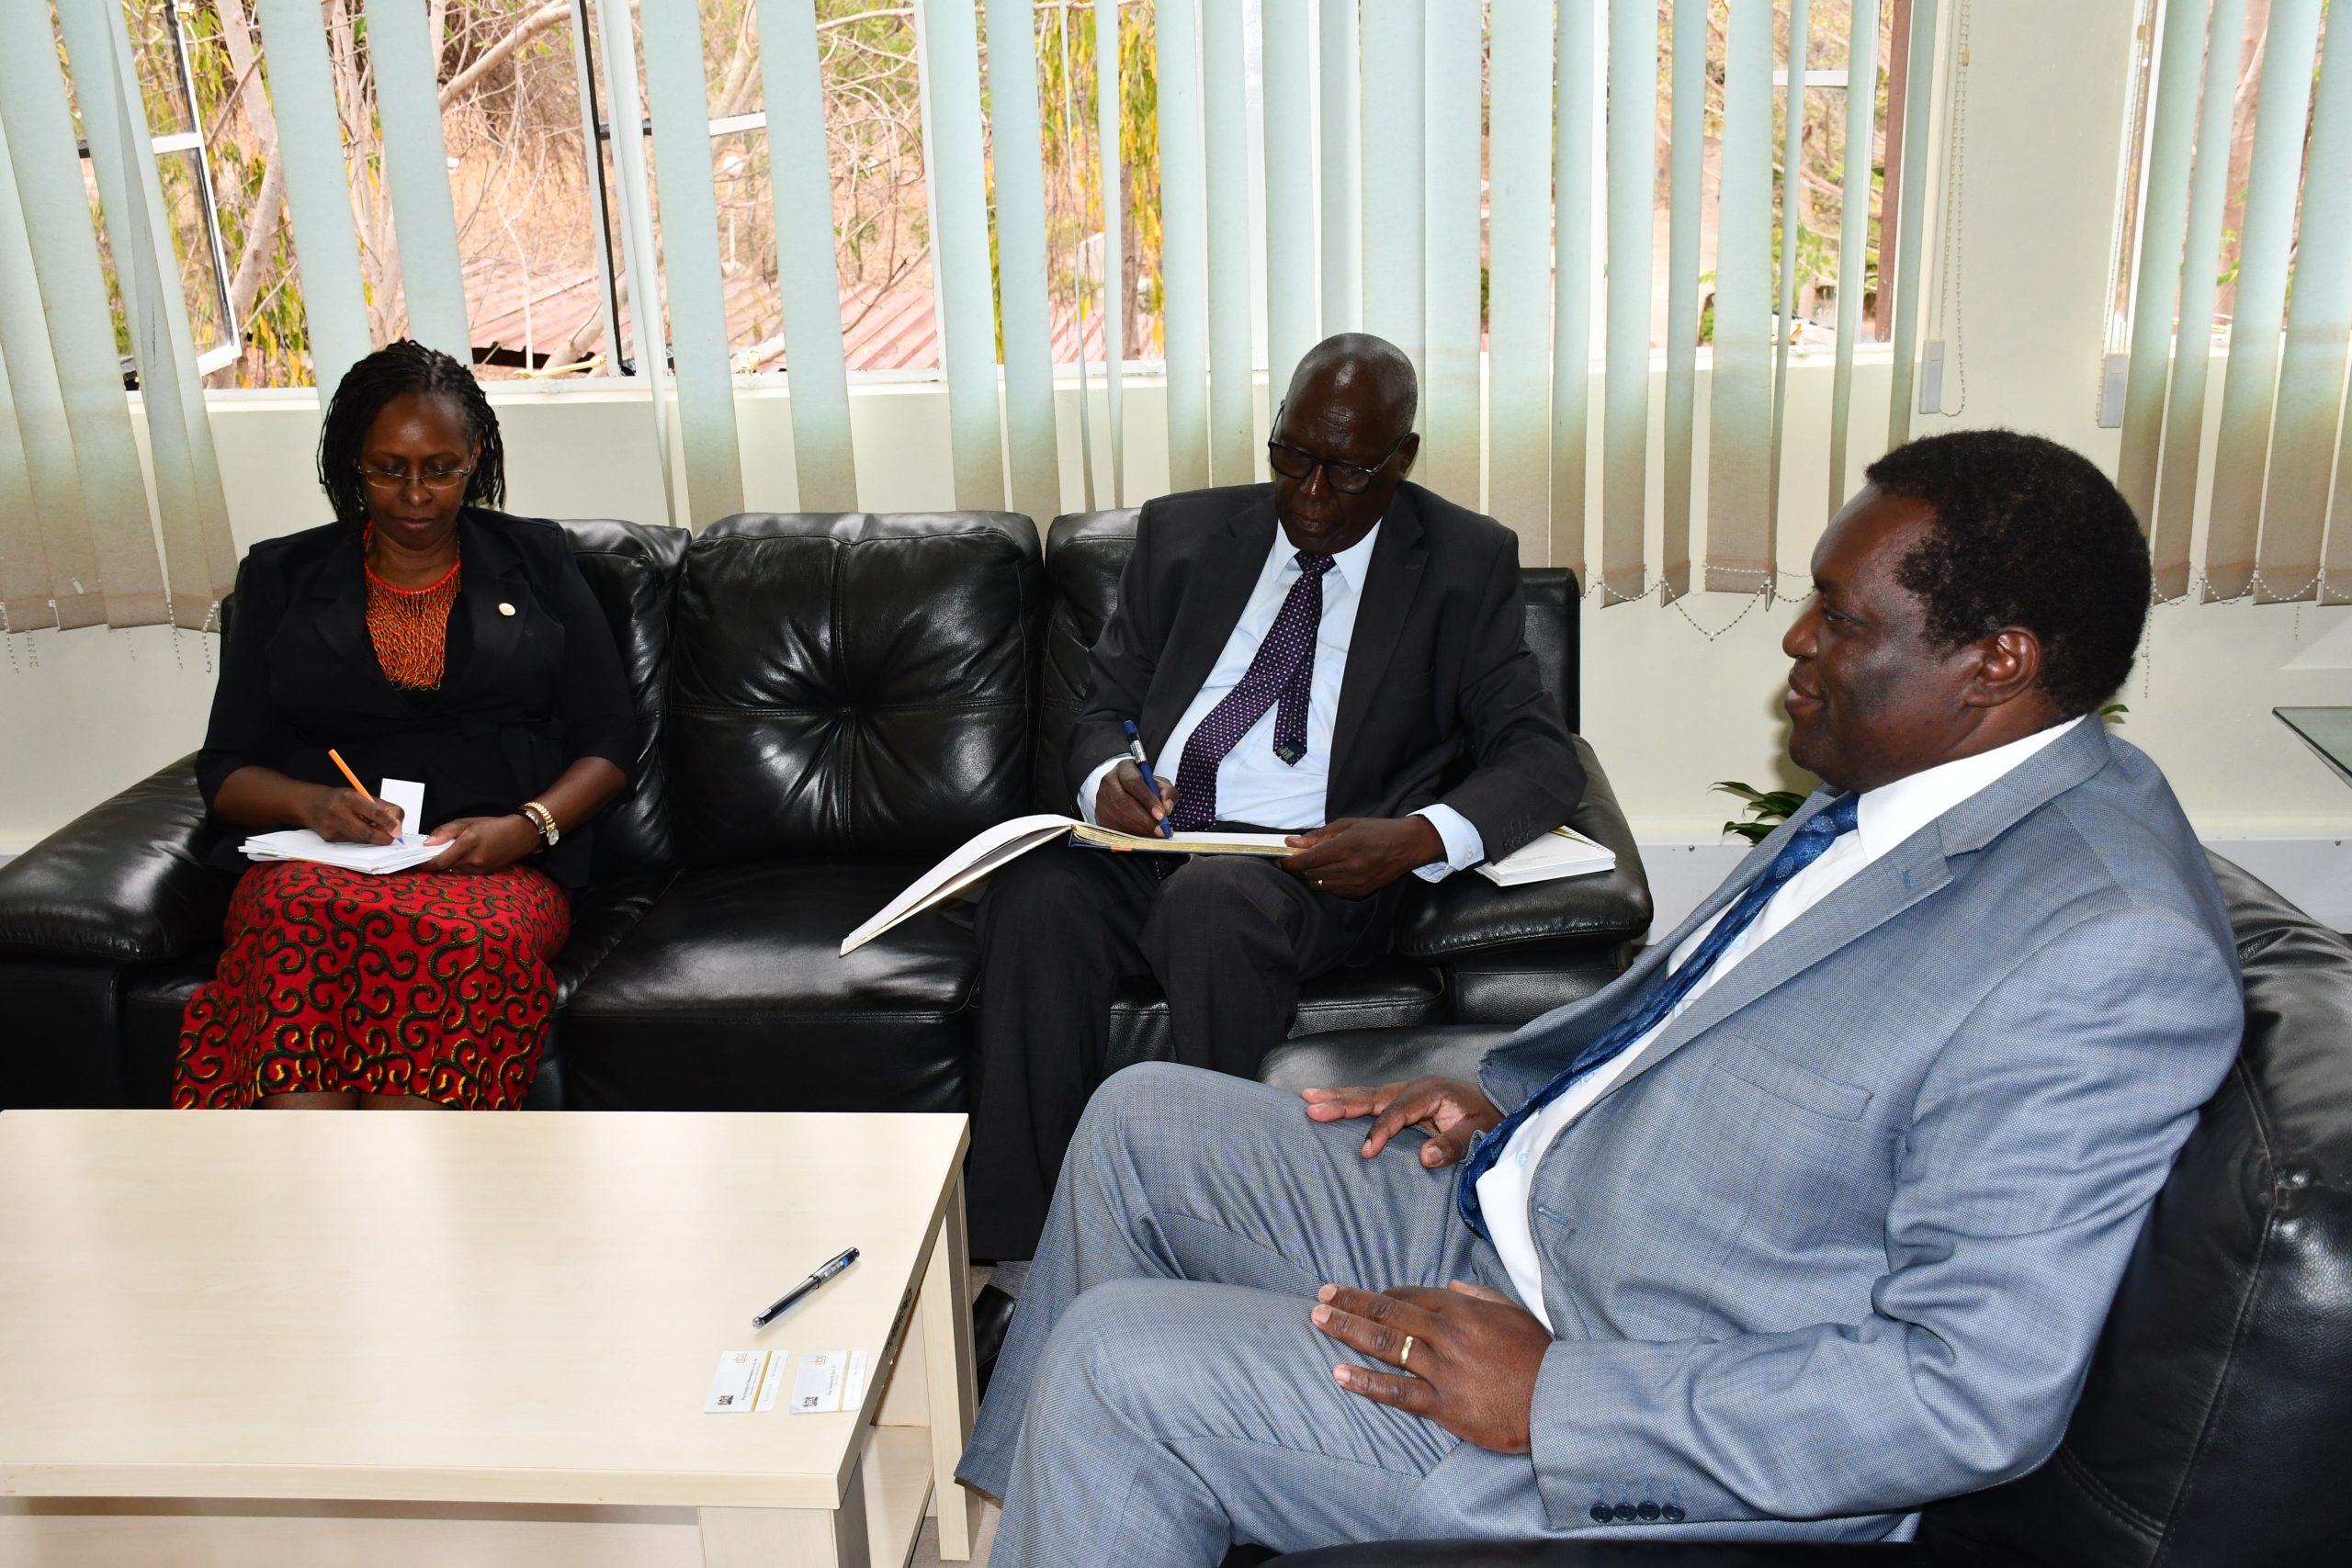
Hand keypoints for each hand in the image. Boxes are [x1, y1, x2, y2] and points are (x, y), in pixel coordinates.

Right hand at [306, 786, 401, 844]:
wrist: (313, 804)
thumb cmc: (344, 800)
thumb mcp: (363, 796)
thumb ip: (383, 808)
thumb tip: (397, 826)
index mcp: (350, 798)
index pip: (373, 811)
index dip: (388, 822)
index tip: (397, 830)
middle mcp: (339, 812)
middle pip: (366, 832)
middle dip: (383, 838)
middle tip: (392, 838)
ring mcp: (332, 827)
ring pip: (360, 839)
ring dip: (372, 838)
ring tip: (374, 830)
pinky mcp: (329, 838)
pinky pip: (352, 842)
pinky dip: (361, 839)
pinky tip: (358, 831)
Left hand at [423, 814, 540, 873]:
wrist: (519, 835)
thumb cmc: (492, 826)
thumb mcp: (467, 822)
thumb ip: (445, 832)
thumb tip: (427, 843)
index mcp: (467, 843)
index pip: (439, 861)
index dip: (424, 863)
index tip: (413, 861)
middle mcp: (473, 860)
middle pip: (444, 868)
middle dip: (433, 864)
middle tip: (425, 857)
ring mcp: (480, 869)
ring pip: (453, 872)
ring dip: (445, 866)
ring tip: (443, 856)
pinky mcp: (484, 874)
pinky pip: (463, 873)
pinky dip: (456, 867)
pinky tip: (458, 859)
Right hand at [1096, 759, 1176, 836]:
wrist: (1124, 790)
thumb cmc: (1144, 787)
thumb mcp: (1159, 784)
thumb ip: (1167, 792)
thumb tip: (1166, 807)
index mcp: (1124, 769)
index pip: (1134, 783)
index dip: (1148, 800)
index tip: (1161, 814)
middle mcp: (1108, 782)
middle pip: (1124, 802)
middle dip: (1144, 819)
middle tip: (1160, 829)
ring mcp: (1101, 799)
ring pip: (1119, 817)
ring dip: (1139, 829)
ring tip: (1154, 832)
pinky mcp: (1099, 815)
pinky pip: (1114, 828)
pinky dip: (1131, 834)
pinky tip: (1142, 834)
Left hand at [1280, 816, 1442, 897]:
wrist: (1407, 845)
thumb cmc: (1377, 830)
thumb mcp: (1347, 824)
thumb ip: (1318, 835)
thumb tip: (1293, 842)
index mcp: (1345, 847)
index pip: (1308, 860)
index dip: (1290, 862)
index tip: (1280, 860)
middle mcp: (1349, 868)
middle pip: (1311, 874)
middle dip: (1295, 870)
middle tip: (1288, 862)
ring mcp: (1355, 883)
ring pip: (1320, 886)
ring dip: (1308, 878)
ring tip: (1305, 868)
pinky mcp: (1360, 892)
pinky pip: (1333, 892)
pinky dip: (1323, 884)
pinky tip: (1324, 874)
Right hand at [1300, 1075, 1502, 1166]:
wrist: (1499, 1108)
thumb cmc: (1490, 1121)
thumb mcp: (1479, 1133)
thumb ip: (1453, 1145)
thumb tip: (1425, 1157)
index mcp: (1430, 1092)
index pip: (1397, 1113)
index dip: (1380, 1131)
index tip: (1365, 1152)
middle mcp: (1414, 1088)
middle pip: (1372, 1097)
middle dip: (1341, 1104)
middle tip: (1312, 1109)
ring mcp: (1407, 1093)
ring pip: (1367, 1095)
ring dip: (1338, 1098)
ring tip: (1308, 1098)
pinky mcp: (1404, 1102)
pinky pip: (1372, 1101)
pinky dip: (1350, 1101)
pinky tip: (1330, 1102)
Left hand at [1313, 1281, 1551, 1452]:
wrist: (1557, 1403)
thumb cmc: (1539, 1357)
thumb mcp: (1514, 1314)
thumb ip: (1480, 1296)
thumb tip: (1451, 1286)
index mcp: (1462, 1310)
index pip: (1410, 1295)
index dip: (1380, 1294)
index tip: (1359, 1295)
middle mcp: (1447, 1334)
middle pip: (1388, 1312)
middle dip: (1350, 1302)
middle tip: (1321, 1296)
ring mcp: (1442, 1369)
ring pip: (1386, 1344)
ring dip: (1347, 1329)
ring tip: (1318, 1319)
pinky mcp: (1443, 1404)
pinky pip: (1397, 1392)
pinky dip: (1366, 1382)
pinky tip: (1340, 1374)